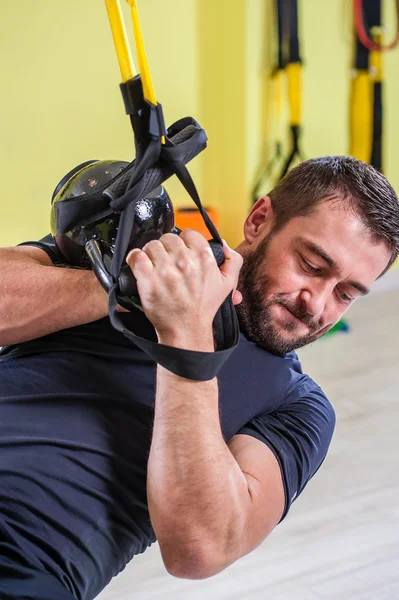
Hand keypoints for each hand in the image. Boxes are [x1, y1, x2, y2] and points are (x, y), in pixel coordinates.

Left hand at [126, 230, 242, 344]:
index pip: (189, 233)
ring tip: (156, 267)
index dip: (184, 242)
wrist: (187, 329)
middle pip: (168, 238)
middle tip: (169, 262)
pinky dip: (135, 258)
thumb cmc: (204, 307)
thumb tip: (223, 244)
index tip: (182, 252)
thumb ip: (232, 260)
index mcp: (204, 258)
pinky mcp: (147, 280)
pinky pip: (136, 256)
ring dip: (151, 254)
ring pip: (152, 245)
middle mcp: (184, 261)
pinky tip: (140, 266)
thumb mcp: (228, 283)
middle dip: (167, 249)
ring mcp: (165, 270)